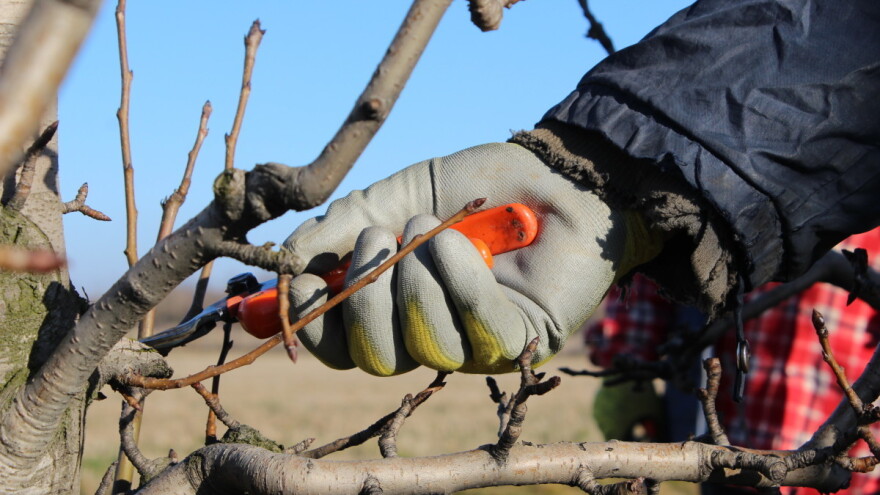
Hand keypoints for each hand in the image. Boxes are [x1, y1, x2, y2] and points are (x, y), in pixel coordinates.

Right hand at [283, 143, 660, 375]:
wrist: (549, 172)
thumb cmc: (473, 187)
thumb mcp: (394, 197)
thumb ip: (341, 228)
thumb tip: (286, 261)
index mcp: (393, 308)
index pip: (341, 348)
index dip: (316, 324)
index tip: (308, 281)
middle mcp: (429, 335)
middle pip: (376, 359)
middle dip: (368, 296)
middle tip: (382, 238)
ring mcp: (475, 344)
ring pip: (425, 346)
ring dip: (418, 279)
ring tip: (432, 229)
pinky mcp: (520, 340)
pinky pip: (475, 329)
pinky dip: (458, 278)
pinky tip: (460, 241)